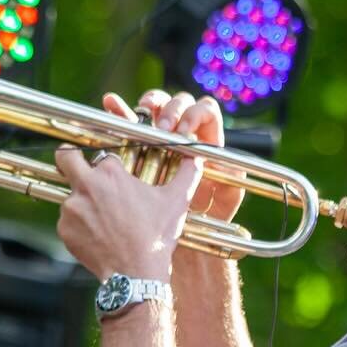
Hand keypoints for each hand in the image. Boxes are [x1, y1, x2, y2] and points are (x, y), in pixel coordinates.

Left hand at [53, 139, 201, 281]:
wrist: (136, 274)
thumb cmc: (156, 237)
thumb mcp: (177, 201)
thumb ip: (188, 173)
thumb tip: (197, 157)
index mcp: (111, 173)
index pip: (103, 155)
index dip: (110, 164)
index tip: (114, 173)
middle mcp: (86, 186)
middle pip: (65, 157)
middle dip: (69, 158)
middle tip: (77, 166)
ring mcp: (72, 208)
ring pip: (70, 195)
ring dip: (83, 203)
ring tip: (105, 221)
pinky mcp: (65, 229)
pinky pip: (68, 221)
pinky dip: (80, 226)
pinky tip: (99, 236)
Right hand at [104, 90, 244, 223]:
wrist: (174, 243)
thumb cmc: (204, 223)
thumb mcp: (222, 206)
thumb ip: (232, 188)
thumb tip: (236, 171)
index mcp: (208, 142)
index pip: (206, 111)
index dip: (195, 115)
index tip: (184, 131)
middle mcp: (185, 135)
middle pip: (178, 103)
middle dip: (169, 109)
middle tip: (162, 128)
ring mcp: (160, 137)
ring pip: (154, 107)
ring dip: (147, 103)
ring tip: (139, 109)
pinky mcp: (137, 145)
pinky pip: (128, 123)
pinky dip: (119, 111)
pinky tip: (111, 104)